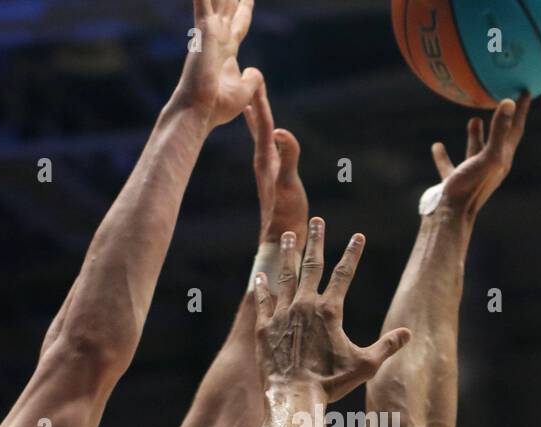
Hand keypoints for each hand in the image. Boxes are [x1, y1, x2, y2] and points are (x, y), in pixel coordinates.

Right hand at [175, 0, 262, 129]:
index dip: (245, 9)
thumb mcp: (244, 92)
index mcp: (227, 50)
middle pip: (230, 5)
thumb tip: (254, 70)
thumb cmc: (218, 107)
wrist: (199, 109)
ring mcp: (210, 31)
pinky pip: (204, 0)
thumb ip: (253, 79)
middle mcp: (218, 37)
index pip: (239, 23)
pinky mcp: (203, 29)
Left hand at [245, 84, 309, 249]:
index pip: (262, 122)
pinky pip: (267, 147)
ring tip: (251, 99)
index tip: (254, 74)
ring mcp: (266, 167)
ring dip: (257, 115)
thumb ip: (287, 157)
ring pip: (260, 134)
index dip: (259, 99)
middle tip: (252, 75)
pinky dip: (264, 134)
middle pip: (259, 124)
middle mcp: (263, 159)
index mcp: (265, 158)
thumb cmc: (286, 214)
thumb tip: (279, 131)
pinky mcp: (271, 175)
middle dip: (256, 99)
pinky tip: (265, 133)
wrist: (280, 238)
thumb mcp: (289, 184)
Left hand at [254, 218, 410, 401]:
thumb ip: (387, 346)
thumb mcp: (366, 365)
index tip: (358, 236)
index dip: (353, 253)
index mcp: (329, 310)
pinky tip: (262, 275)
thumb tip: (408, 333)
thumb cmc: (330, 383)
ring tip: (291, 236)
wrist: (293, 397)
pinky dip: (263, 286)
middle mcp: (304, 305)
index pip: (344, 274)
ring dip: (289, 254)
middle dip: (316, 240)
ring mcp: (282, 314)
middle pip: (312, 265)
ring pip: (286, 276)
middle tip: (317, 220)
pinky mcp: (264, 327)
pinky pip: (263, 301)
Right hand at [431, 94, 530, 218]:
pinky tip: (437, 146)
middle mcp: (490, 167)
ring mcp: (472, 176)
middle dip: (502, 121)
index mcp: (502, 160)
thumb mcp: (488, 156)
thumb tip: (509, 101)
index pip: (515, 130)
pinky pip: (450, 165)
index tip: (525, 90)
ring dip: (476, 135)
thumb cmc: (470, 187)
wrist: (449, 216)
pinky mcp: (454, 183)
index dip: (521, 110)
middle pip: (499, 139)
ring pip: (476, 151)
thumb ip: (499, 130)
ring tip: (474, 119)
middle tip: (504, 101)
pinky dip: (444, 155)